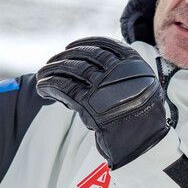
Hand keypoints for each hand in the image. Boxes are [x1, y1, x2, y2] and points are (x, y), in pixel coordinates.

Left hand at [35, 37, 167, 167]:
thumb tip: (97, 67)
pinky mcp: (89, 102)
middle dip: (65, 57)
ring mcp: (104, 86)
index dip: (85, 43)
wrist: (144, 143)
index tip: (71, 46)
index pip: (106, 45)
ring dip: (53, 70)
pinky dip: (50, 85)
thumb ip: (127, 75)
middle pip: (85, 56)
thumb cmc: (144, 119)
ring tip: (42, 74)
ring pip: (71, 70)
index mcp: (134, 64)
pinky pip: (64, 88)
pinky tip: (43, 88)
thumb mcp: (145, 89)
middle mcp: (119, 71)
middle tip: (52, 61)